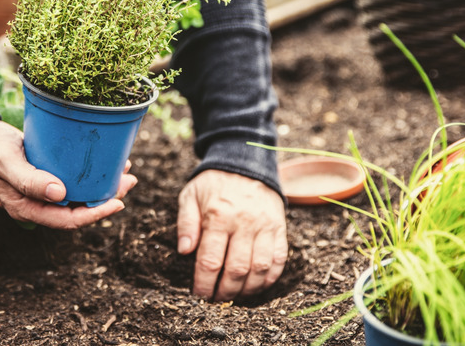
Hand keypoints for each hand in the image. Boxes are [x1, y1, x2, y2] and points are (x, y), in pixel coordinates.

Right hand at [0, 119, 134, 228]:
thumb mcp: (6, 161)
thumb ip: (29, 180)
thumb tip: (60, 195)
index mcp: (26, 208)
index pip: (66, 220)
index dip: (94, 215)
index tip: (116, 203)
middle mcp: (37, 204)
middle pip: (77, 210)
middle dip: (105, 199)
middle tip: (129, 181)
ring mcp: (42, 192)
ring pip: (78, 196)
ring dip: (102, 187)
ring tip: (124, 172)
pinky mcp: (46, 176)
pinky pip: (73, 181)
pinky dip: (90, 175)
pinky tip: (105, 163)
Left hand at [177, 169, 286, 300]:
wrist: (245, 163)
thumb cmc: (213, 184)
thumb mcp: (190, 196)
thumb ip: (186, 224)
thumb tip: (184, 252)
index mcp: (218, 216)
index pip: (210, 260)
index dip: (204, 284)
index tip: (199, 296)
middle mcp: (244, 222)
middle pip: (236, 269)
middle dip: (225, 291)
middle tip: (216, 300)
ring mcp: (265, 225)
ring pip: (260, 268)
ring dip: (247, 289)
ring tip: (235, 295)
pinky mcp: (279, 227)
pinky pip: (279, 259)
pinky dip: (269, 278)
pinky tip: (257, 285)